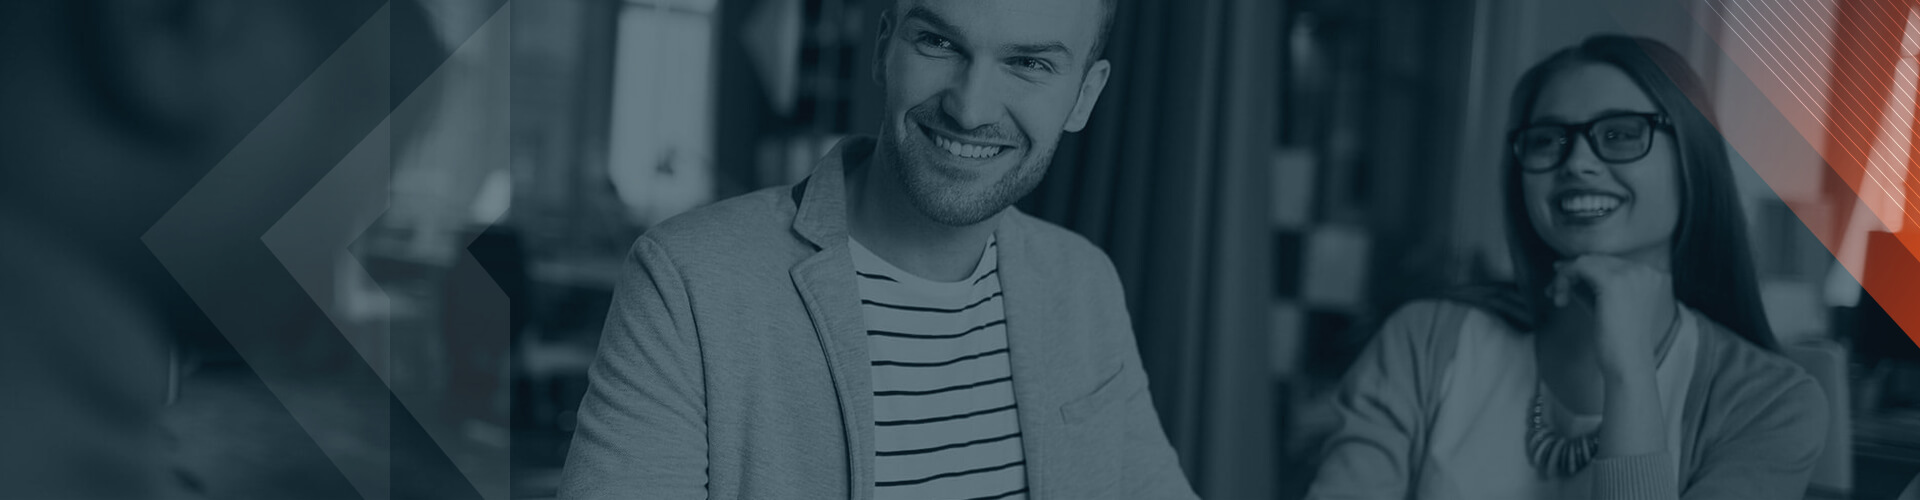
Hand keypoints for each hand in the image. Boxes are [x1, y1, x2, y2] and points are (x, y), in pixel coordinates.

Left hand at [1546, 255, 1676, 377]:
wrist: (1628, 365)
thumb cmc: (1616, 343)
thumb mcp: (1604, 307)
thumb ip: (1590, 287)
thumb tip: (1563, 267)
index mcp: (1652, 276)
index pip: (1611, 263)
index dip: (1585, 272)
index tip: (1564, 285)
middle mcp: (1645, 270)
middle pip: (1598, 260)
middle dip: (1572, 273)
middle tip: (1554, 292)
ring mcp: (1632, 273)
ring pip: (1586, 261)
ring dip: (1565, 278)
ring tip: (1558, 299)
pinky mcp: (1613, 280)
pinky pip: (1578, 267)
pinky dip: (1563, 280)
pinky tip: (1560, 300)